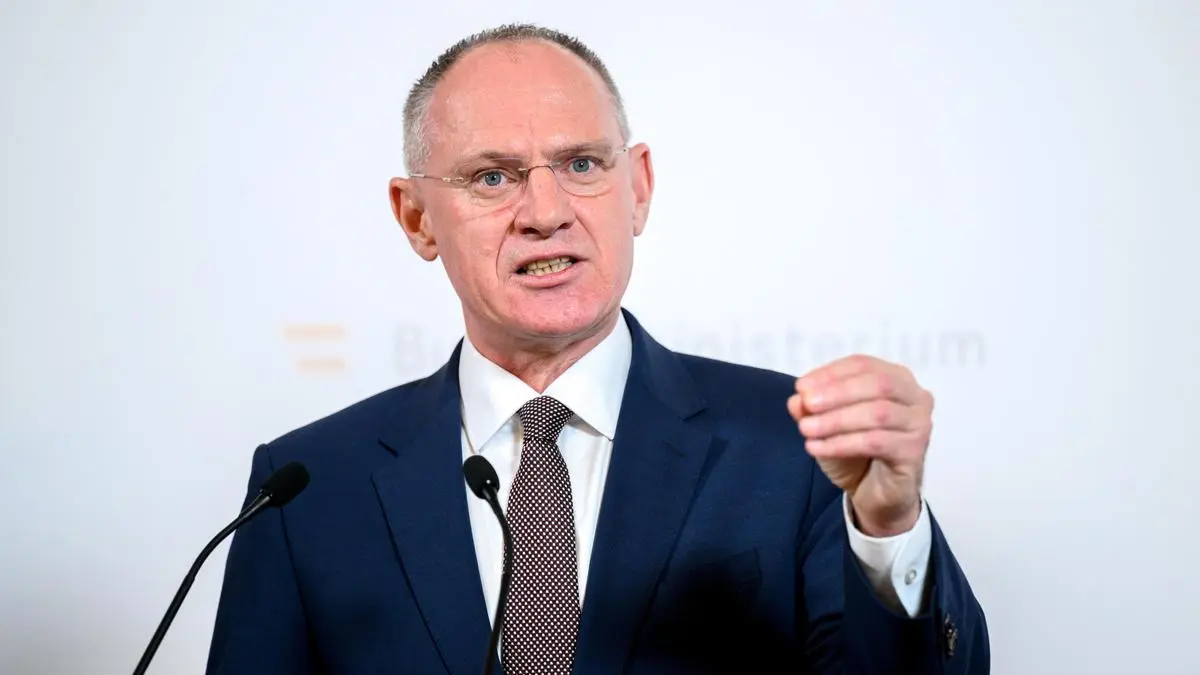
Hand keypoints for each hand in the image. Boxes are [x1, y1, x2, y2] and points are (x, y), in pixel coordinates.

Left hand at [787, 354, 932, 536]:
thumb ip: (813, 408)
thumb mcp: (827, 424)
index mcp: (897, 379)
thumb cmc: (857, 451)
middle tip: (807, 404)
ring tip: (806, 429)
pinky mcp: (914, 452)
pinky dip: (842, 443)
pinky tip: (817, 448)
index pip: (863, 365)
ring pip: (878, 413)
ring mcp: (919, 425)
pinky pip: (876, 442)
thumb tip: (798, 398)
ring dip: (837, 420)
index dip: (830, 373)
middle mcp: (916, 397)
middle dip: (837, 393)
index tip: (801, 387)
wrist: (877, 494)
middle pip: (878, 384)